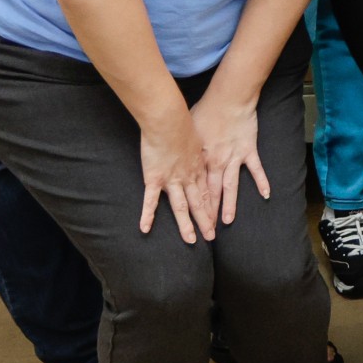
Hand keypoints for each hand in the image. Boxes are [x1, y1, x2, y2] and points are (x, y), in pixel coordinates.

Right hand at [139, 112, 216, 242]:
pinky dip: (147, 215)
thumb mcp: (199, 137)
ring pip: (181, 207)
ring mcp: (172, 180)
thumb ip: (199, 148)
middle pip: (199, 203)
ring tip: (191, 241)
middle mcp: (188, 177)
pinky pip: (150, 200)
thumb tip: (200, 148)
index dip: (212, 208)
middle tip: (211, 237)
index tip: (217, 220)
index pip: (207, 192)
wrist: (169, 121)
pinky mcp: (154, 178)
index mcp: (199, 167)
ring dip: (187, 225)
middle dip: (205, 221)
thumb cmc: (184, 124)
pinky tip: (145, 229)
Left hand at [190, 94, 269, 226]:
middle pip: (211, 192)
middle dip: (208, 213)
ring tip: (227, 221)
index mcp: (201, 159)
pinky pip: (256, 169)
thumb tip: (178, 152)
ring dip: (228, 205)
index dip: (193, 205)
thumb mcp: (189, 128)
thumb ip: (186, 145)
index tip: (191, 220)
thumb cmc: (206, 110)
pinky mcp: (248, 150)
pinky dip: (262, 181)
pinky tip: (266, 194)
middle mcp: (216, 162)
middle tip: (207, 231)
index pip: (196, 187)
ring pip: (231, 187)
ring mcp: (234, 158)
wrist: (228, 99)